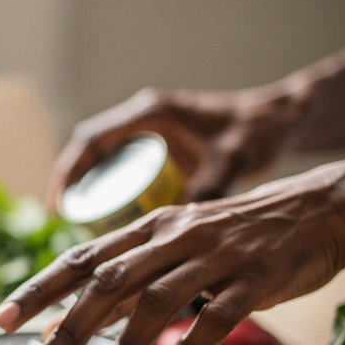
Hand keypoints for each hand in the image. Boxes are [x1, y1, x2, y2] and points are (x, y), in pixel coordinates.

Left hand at [0, 160, 344, 344]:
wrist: (316, 210)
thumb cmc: (232, 238)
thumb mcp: (172, 249)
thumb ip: (126, 285)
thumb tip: (70, 322)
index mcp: (148, 229)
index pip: (79, 258)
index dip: (37, 289)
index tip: (0, 319)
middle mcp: (173, 238)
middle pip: (109, 281)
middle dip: (68, 326)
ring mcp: (216, 256)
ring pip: (160, 297)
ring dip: (128, 339)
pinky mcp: (257, 278)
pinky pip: (222, 312)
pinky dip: (196, 340)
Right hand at [49, 84, 300, 207]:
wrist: (283, 119)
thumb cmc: (259, 130)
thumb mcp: (234, 158)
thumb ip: (211, 186)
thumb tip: (185, 226)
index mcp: (152, 113)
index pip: (92, 140)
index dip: (69, 172)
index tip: (61, 204)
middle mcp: (144, 120)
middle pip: (90, 153)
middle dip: (72, 187)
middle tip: (67, 225)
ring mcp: (150, 134)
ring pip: (103, 163)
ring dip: (89, 193)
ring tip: (83, 231)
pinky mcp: (159, 150)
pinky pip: (122, 170)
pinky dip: (111, 194)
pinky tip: (112, 226)